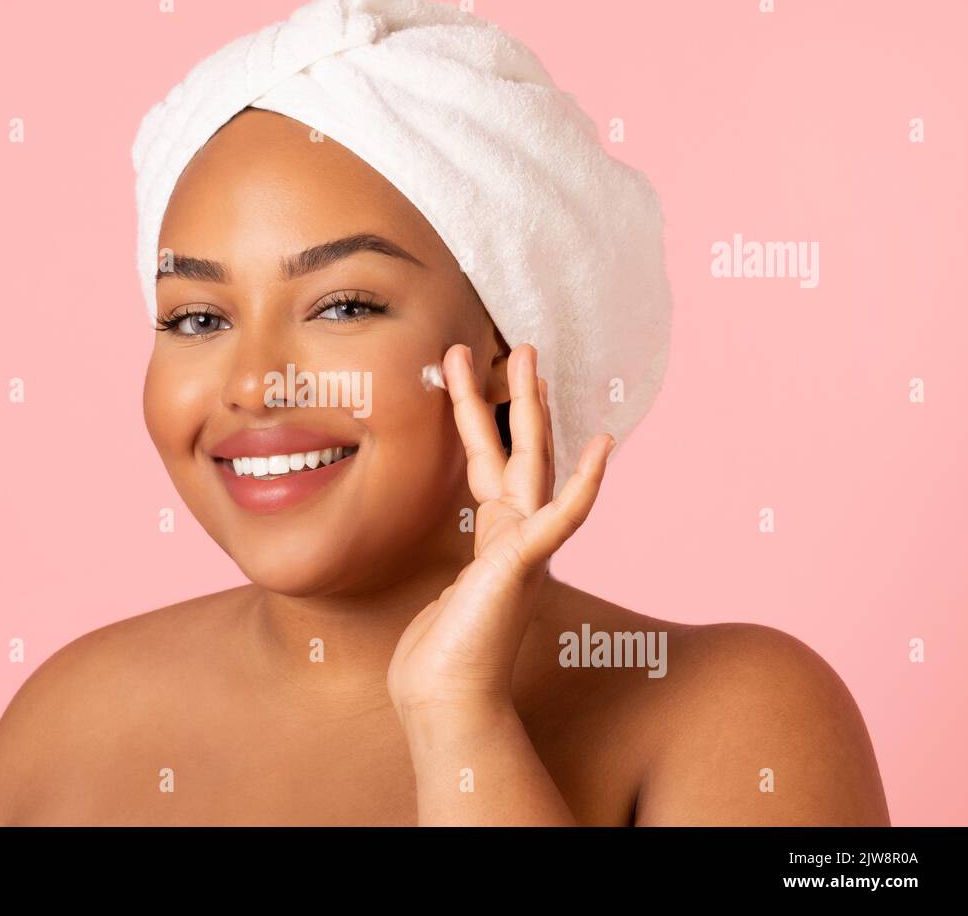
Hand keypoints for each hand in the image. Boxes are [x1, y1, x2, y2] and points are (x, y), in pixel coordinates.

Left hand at [387, 342, 614, 723]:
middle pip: (517, 450)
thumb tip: (456, 584)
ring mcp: (523, 547)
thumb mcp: (446, 601)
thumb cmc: (441, 659)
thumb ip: (462, 580)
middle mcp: (514, 536)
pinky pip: (563, 515)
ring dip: (530, 407)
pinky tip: (606, 446)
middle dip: (512, 397)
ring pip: (531, 461)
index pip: (493, 468)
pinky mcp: (525, 563)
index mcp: (495, 541)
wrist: (445, 701)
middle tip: (515, 345)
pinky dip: (586, 482)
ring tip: (528, 354)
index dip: (486, 423)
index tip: (482, 384)